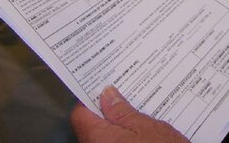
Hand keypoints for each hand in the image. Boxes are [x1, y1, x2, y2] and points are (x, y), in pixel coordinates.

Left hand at [70, 86, 189, 142]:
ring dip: (116, 128)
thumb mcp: (147, 127)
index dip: (92, 99)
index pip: (81, 114)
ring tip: (138, 119)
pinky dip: (121, 140)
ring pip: (102, 138)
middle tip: (126, 101)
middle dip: (107, 113)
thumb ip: (123, 111)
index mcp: (98, 139)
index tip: (105, 90)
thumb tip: (107, 94)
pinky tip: (139, 137)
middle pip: (91, 127)